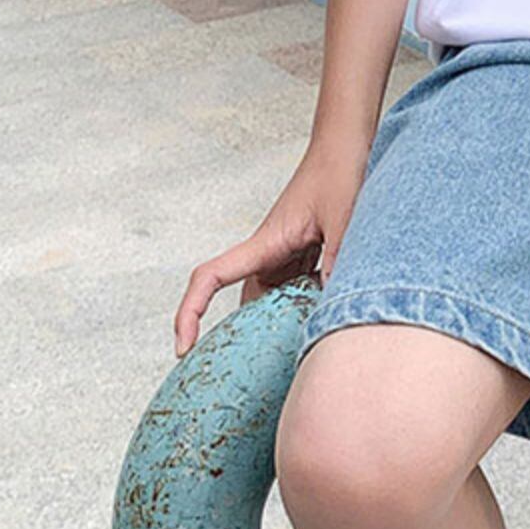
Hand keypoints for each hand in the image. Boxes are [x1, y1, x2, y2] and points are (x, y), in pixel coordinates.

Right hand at [173, 137, 369, 356]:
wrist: (346, 146)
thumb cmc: (340, 174)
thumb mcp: (345, 219)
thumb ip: (340, 259)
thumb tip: (336, 307)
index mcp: (265, 243)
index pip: (210, 277)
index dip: (189, 312)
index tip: (182, 347)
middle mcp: (267, 252)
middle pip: (244, 305)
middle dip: (246, 340)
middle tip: (259, 381)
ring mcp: (284, 255)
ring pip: (270, 303)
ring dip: (282, 325)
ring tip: (303, 356)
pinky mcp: (302, 255)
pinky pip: (293, 292)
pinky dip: (304, 309)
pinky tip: (329, 322)